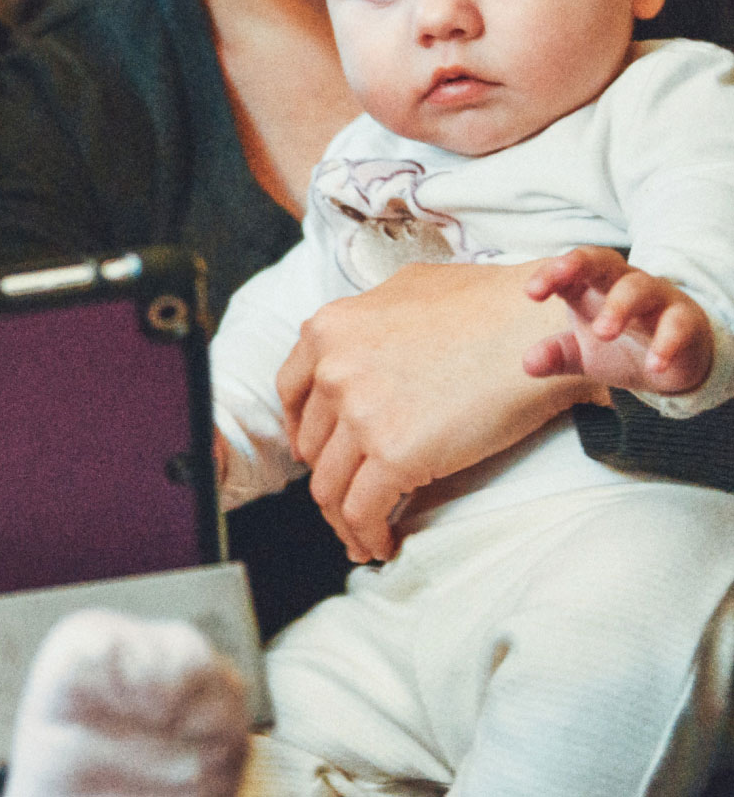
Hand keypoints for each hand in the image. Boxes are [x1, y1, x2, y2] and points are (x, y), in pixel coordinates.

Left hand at [276, 261, 601, 564]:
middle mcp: (333, 370)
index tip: (315, 451)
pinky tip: (383, 544)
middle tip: (351, 496)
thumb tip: (359, 345)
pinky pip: (362, 511)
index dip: (302, 429)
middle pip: (313, 444)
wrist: (540, 327)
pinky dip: (367, 536)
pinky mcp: (393, 454)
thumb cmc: (490, 304)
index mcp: (329, 329)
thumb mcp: (408, 288)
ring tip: (363, 536)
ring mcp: (359, 413)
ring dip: (343, 519)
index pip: (291, 392)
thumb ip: (371, 318)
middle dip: (330, 475)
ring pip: (329, 486)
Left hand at [523, 246, 714, 394]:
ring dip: (619, 306)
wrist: (675, 363)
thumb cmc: (622, 346)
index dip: (550, 274)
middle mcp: (623, 283)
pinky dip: (666, 343)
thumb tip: (528, 364)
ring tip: (603, 333)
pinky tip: (654, 365)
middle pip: (602, 260)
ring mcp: (657, 298)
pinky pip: (677, 323)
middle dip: (578, 265)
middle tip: (559, 283)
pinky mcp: (686, 320)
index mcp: (592, 285)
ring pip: (638, 287)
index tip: (531, 292)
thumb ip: (557, 354)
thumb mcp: (584, 354)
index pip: (569, 269)